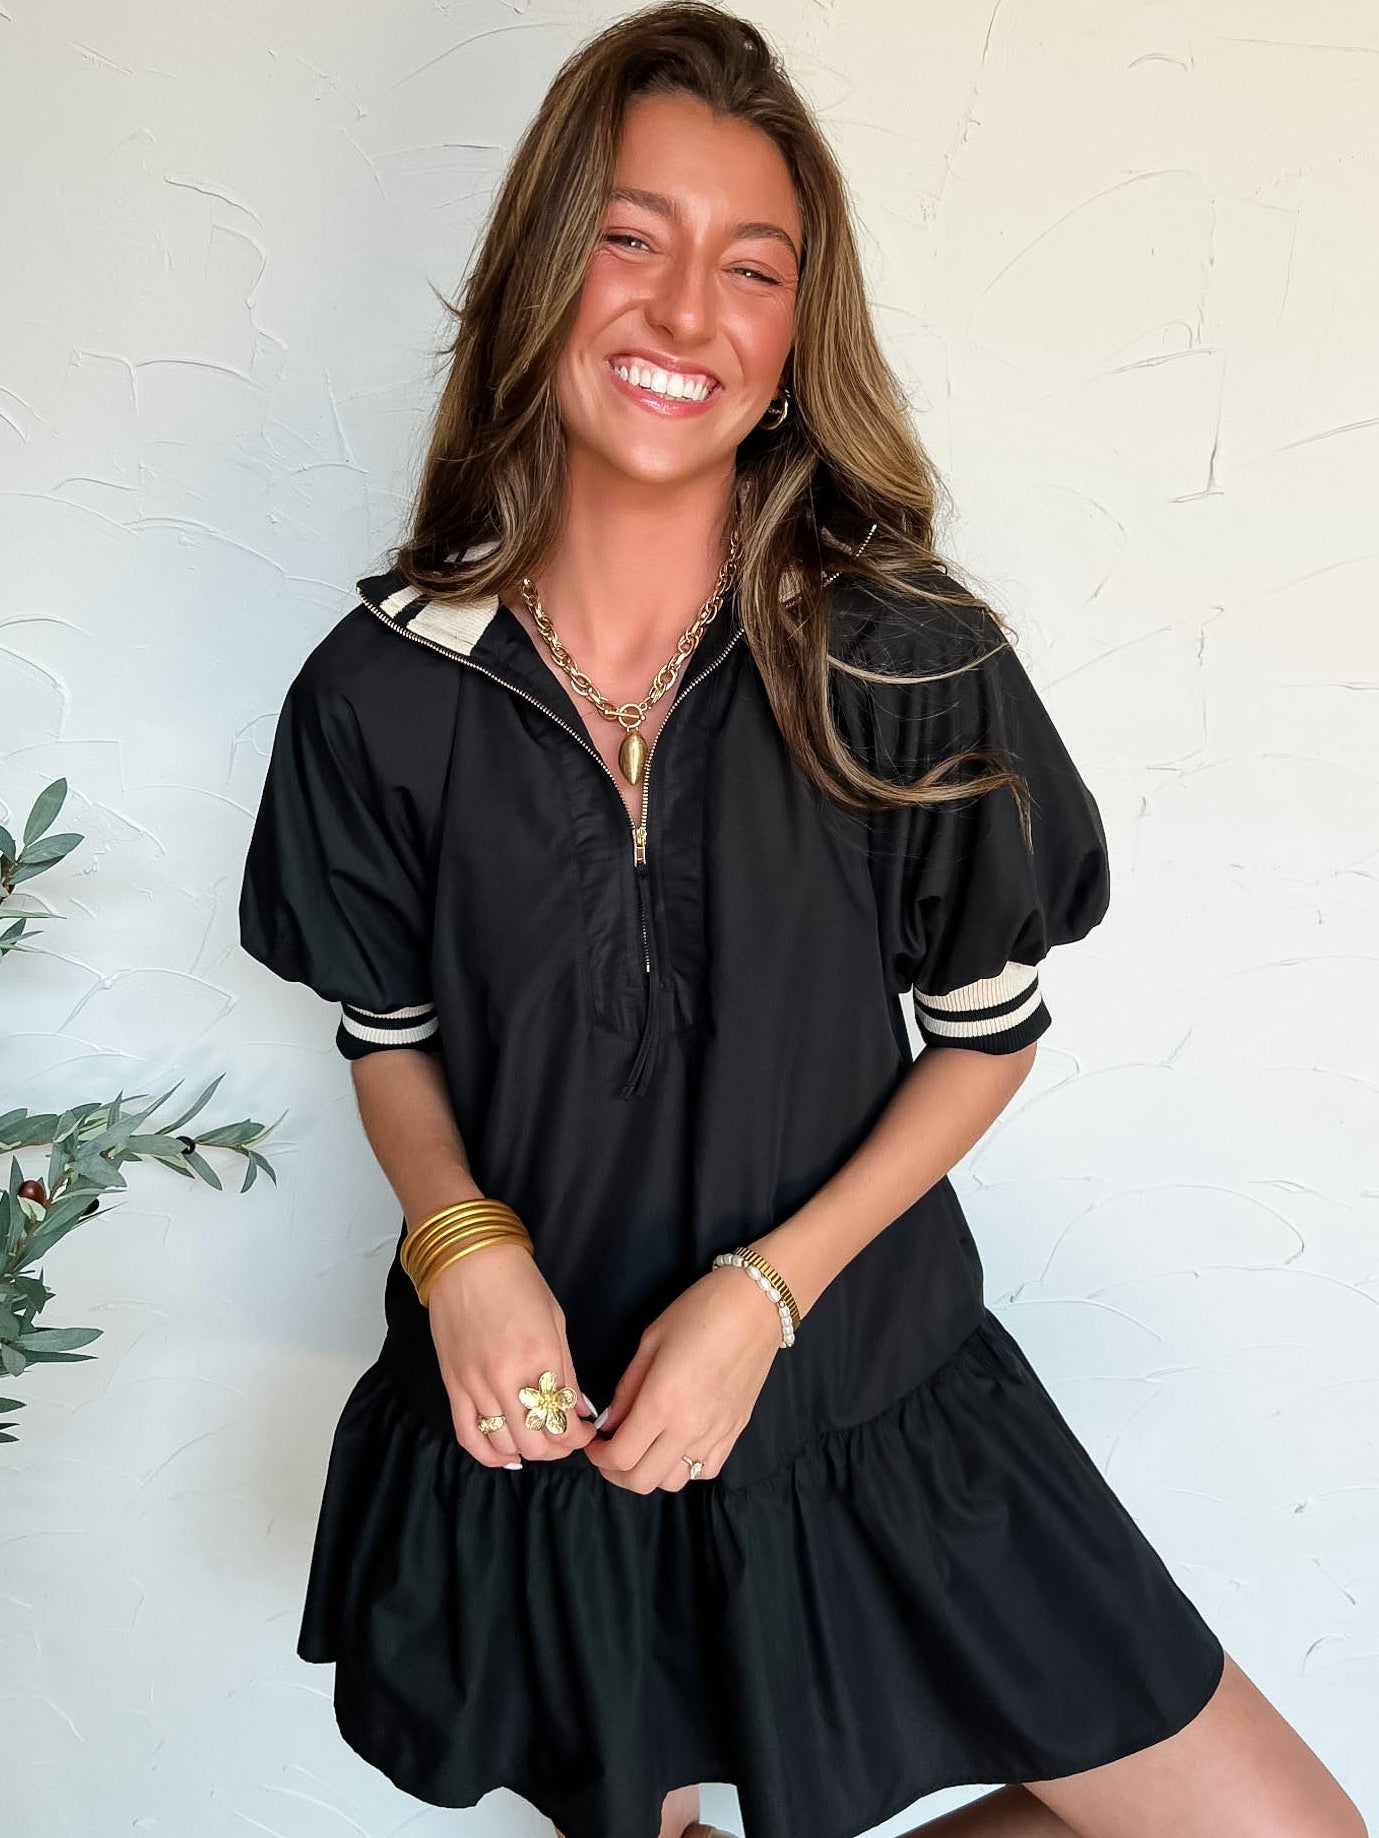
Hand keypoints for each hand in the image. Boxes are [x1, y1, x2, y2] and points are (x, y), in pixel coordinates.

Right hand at [425, 1241, 598, 1468]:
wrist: (467, 1258)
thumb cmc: (516, 1281)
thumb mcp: (555, 1322)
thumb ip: (567, 1372)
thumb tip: (579, 1409)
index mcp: (540, 1357)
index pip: (563, 1420)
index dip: (578, 1437)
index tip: (584, 1433)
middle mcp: (507, 1378)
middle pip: (535, 1442)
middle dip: (556, 1449)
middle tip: (565, 1440)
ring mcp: (476, 1384)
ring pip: (504, 1444)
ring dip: (527, 1452)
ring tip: (539, 1442)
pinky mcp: (453, 1385)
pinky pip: (468, 1434)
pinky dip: (488, 1453)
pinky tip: (504, 1454)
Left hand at [582, 1262, 782, 1491]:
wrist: (755, 1305)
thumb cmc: (699, 1312)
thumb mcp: (651, 1342)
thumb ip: (627, 1389)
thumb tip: (610, 1422)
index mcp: (661, 1402)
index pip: (620, 1456)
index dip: (598, 1457)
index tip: (593, 1443)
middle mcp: (689, 1427)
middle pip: (642, 1480)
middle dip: (616, 1472)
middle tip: (610, 1451)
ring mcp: (716, 1434)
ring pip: (674, 1482)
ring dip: (650, 1472)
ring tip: (643, 1449)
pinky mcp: (736, 1431)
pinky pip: (706, 1470)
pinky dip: (685, 1468)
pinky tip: (677, 1445)